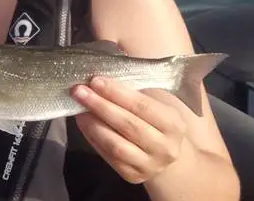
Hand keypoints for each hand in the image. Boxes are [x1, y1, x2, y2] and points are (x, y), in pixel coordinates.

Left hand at [71, 76, 186, 183]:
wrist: (167, 153)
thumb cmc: (159, 120)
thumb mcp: (158, 102)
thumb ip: (136, 91)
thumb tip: (103, 78)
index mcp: (174, 124)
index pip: (142, 106)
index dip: (117, 93)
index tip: (95, 80)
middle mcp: (165, 148)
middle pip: (128, 125)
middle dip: (101, 106)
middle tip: (79, 91)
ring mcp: (149, 165)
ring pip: (116, 145)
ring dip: (94, 125)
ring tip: (79, 109)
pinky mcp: (133, 176)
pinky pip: (109, 157)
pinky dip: (93, 139)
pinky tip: (84, 124)